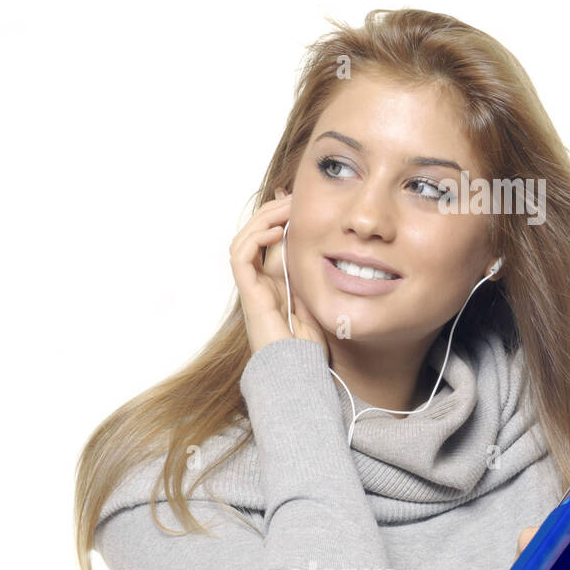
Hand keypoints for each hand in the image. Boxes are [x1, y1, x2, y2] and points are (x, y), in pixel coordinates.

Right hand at [229, 187, 327, 355]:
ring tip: (286, 208)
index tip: (298, 200)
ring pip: (243, 241)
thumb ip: (317, 275)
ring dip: (262, 219)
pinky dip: (256, 238)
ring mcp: (253, 288)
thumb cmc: (311, 345)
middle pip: (253, 235)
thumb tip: (329, 246)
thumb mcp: (320, 299)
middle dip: (270, 211)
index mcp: (274, 282)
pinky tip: (279, 231)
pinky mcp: (250, 294)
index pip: (268, 240)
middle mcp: (259, 282)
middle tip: (293, 197)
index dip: (278, 216)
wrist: (299, 372)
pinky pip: (241, 257)